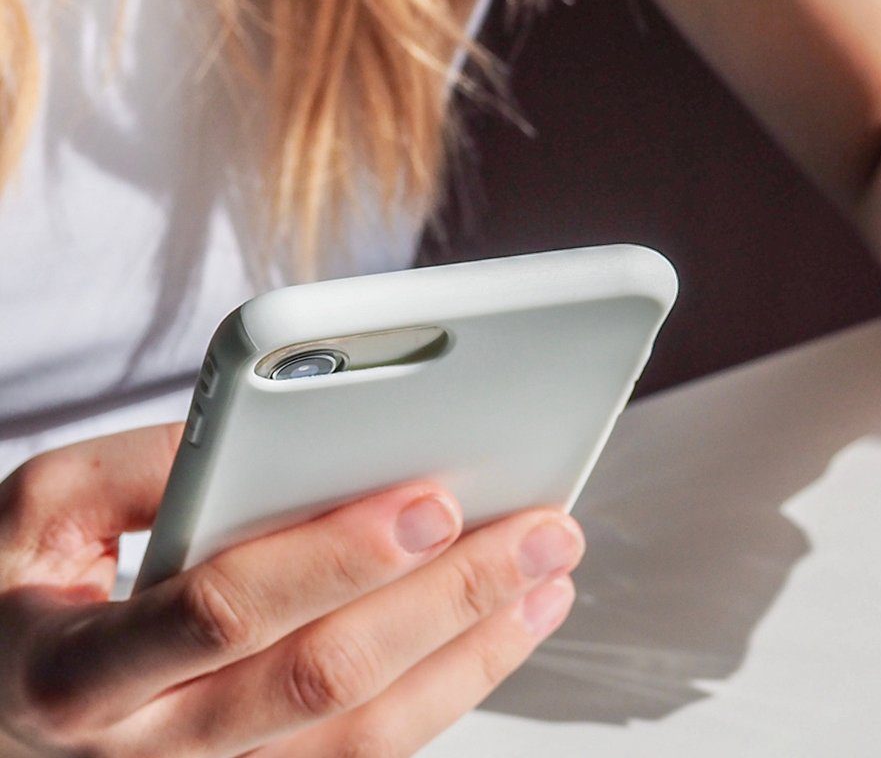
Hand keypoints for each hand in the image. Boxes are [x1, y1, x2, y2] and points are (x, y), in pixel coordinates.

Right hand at [0, 423, 582, 756]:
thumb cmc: (17, 598)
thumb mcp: (37, 514)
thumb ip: (143, 467)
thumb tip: (280, 430)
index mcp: (79, 671)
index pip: (226, 613)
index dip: (336, 558)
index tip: (432, 499)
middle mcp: (150, 749)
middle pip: (325, 679)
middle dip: (448, 600)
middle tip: (541, 531)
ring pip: (366, 734)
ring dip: (476, 651)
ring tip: (551, 574)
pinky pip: (369, 753)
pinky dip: (453, 688)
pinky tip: (506, 627)